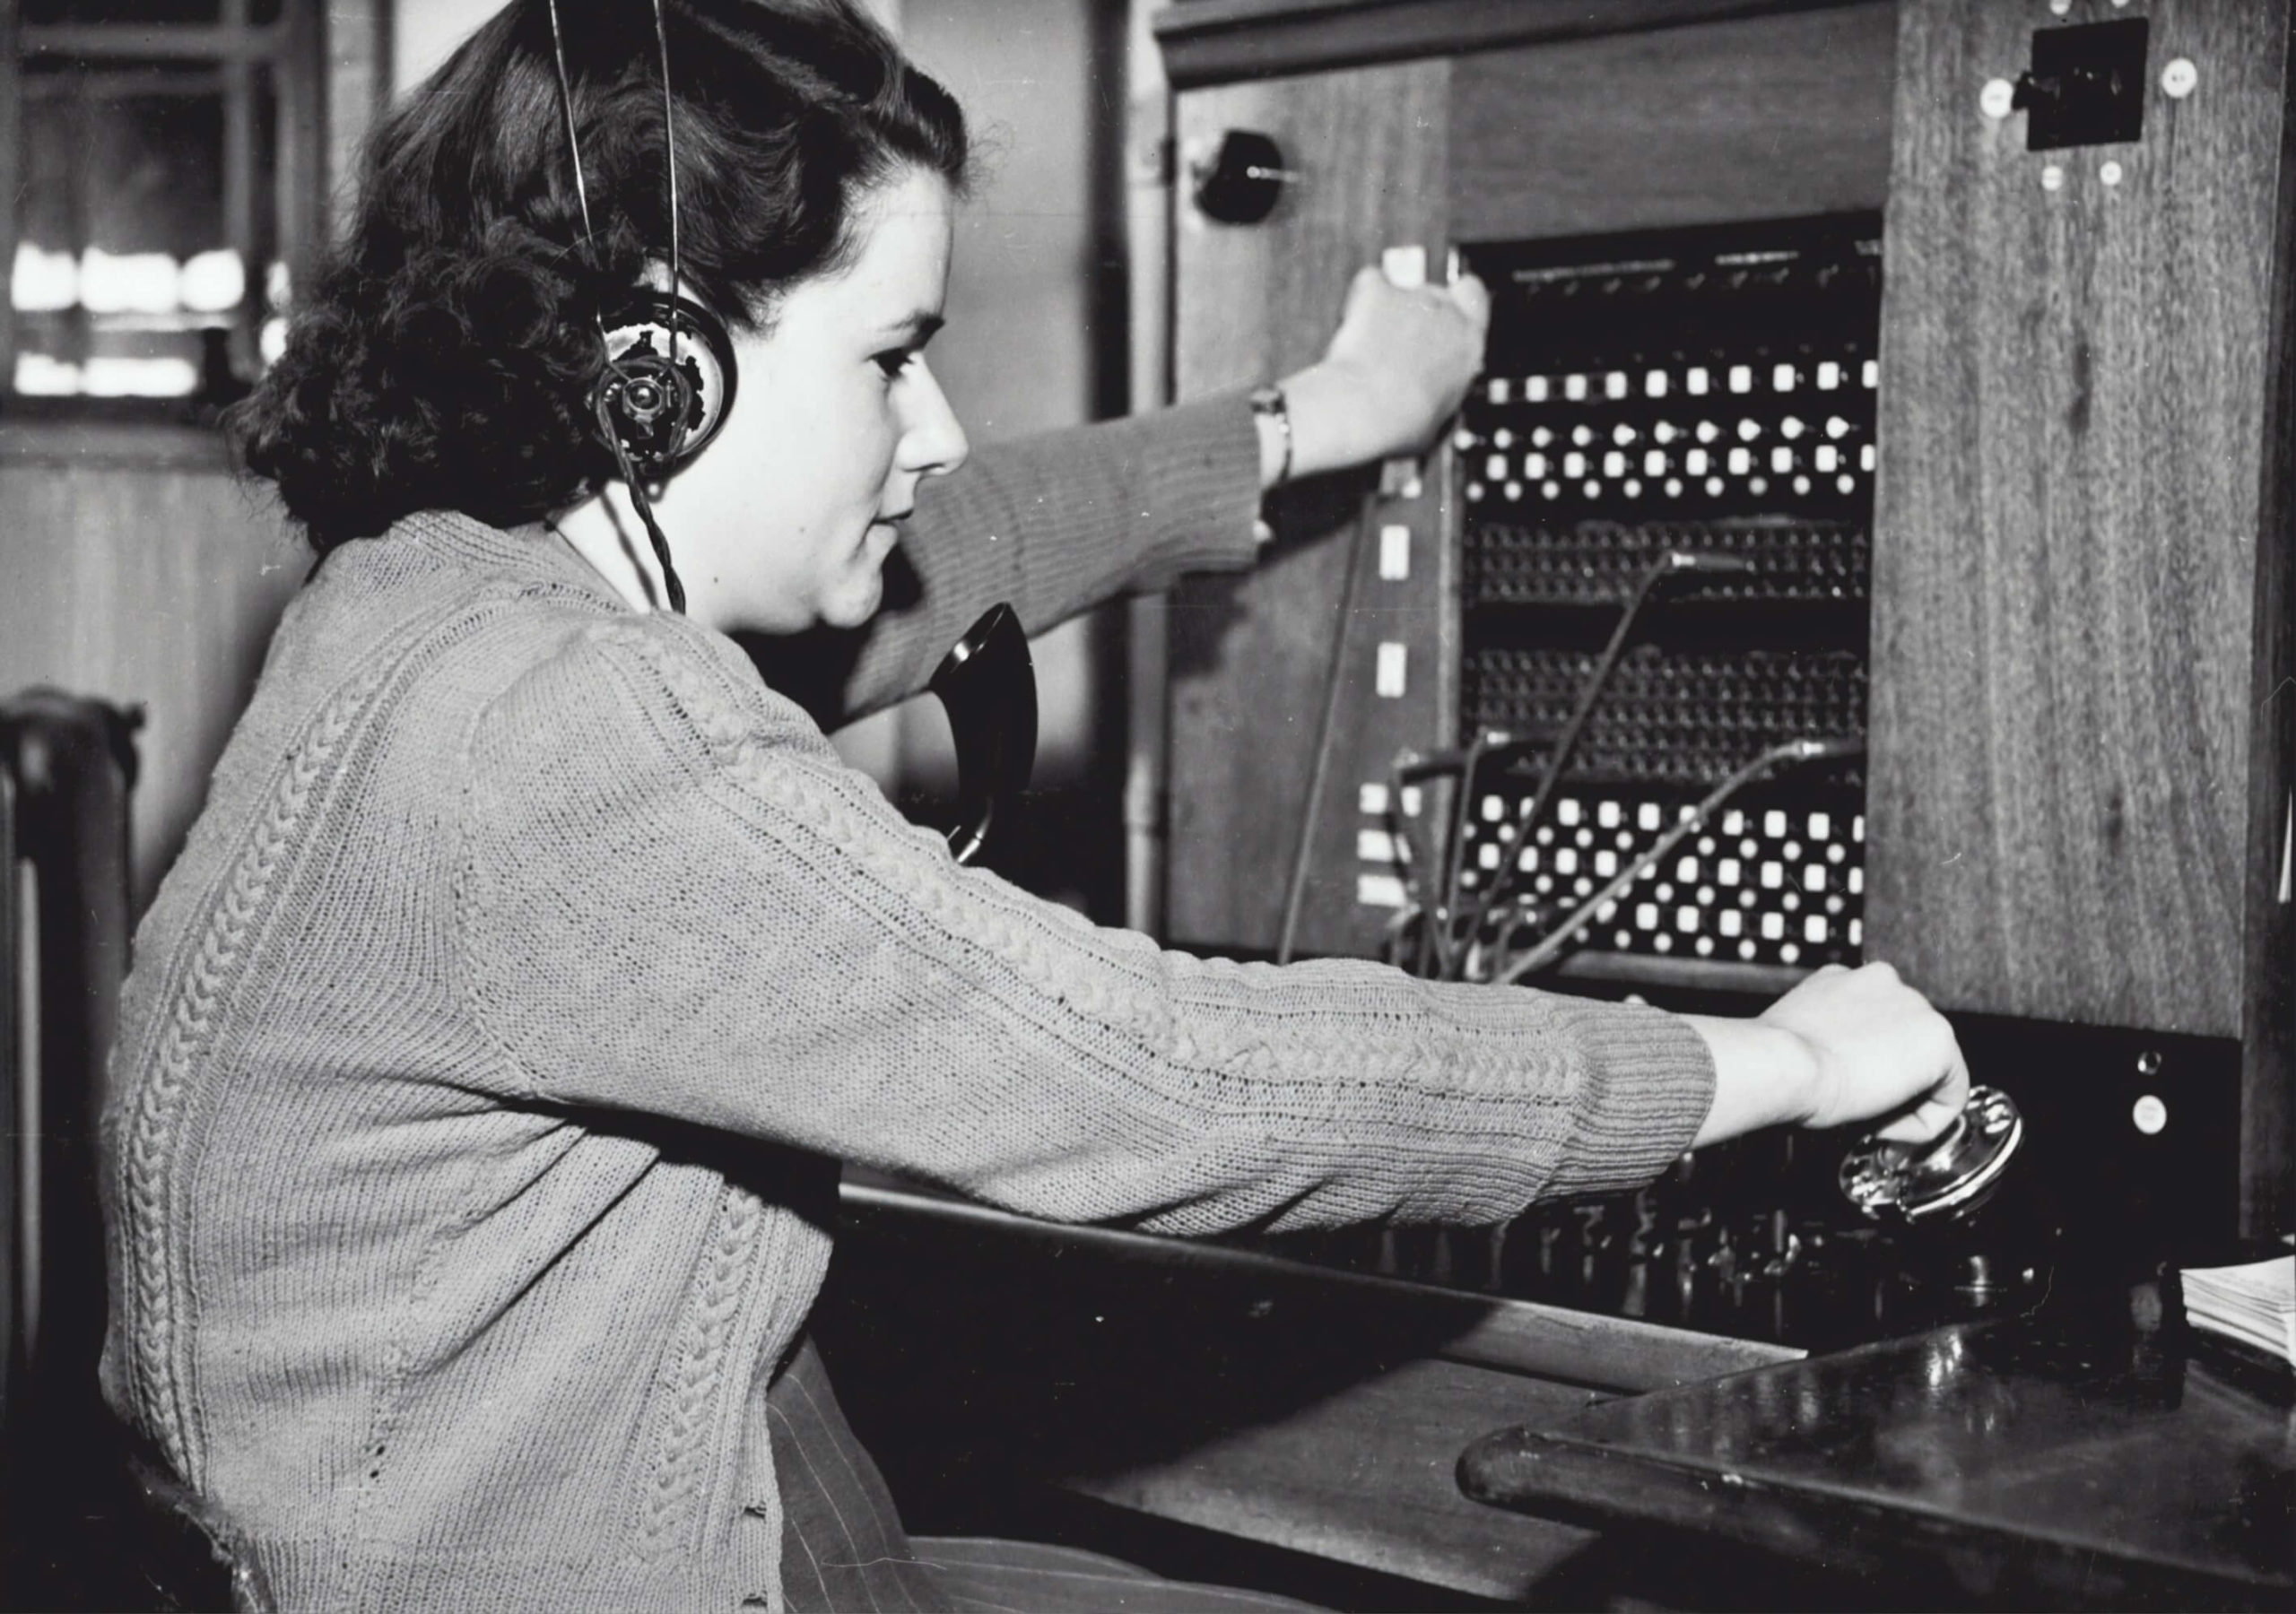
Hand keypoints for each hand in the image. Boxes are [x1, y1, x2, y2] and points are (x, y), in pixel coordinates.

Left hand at [1270, 265, 1489, 485]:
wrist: (1364, 409)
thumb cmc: (1399, 423)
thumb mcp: (1438, 424)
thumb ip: (1443, 398)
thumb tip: (1435, 409)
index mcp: (1469, 347)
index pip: (1476, 300)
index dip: (1460, 304)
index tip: (1448, 317)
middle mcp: (1446, 316)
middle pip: (1439, 295)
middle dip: (1421, 313)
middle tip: (1401, 341)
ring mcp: (1413, 300)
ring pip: (1405, 289)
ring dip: (1391, 308)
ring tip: (1371, 341)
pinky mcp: (1379, 293)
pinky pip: (1371, 281)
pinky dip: (1362, 296)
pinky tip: (1354, 319)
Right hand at [1760, 962, 1968, 1140]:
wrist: (1783, 1064)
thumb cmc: (1776, 1059)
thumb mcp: (1799, 1034)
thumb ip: (1826, 1036)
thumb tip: (1834, 1062)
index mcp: (1847, 978)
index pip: (1877, 1023)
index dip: (1863, 1065)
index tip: (1845, 1089)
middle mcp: (1884, 981)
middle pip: (1906, 1044)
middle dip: (1889, 1081)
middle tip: (1858, 1110)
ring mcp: (1915, 1006)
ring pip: (1930, 1069)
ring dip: (1905, 1100)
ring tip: (1868, 1118)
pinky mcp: (1939, 1040)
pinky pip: (1950, 1094)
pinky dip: (1926, 1121)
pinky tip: (1888, 1125)